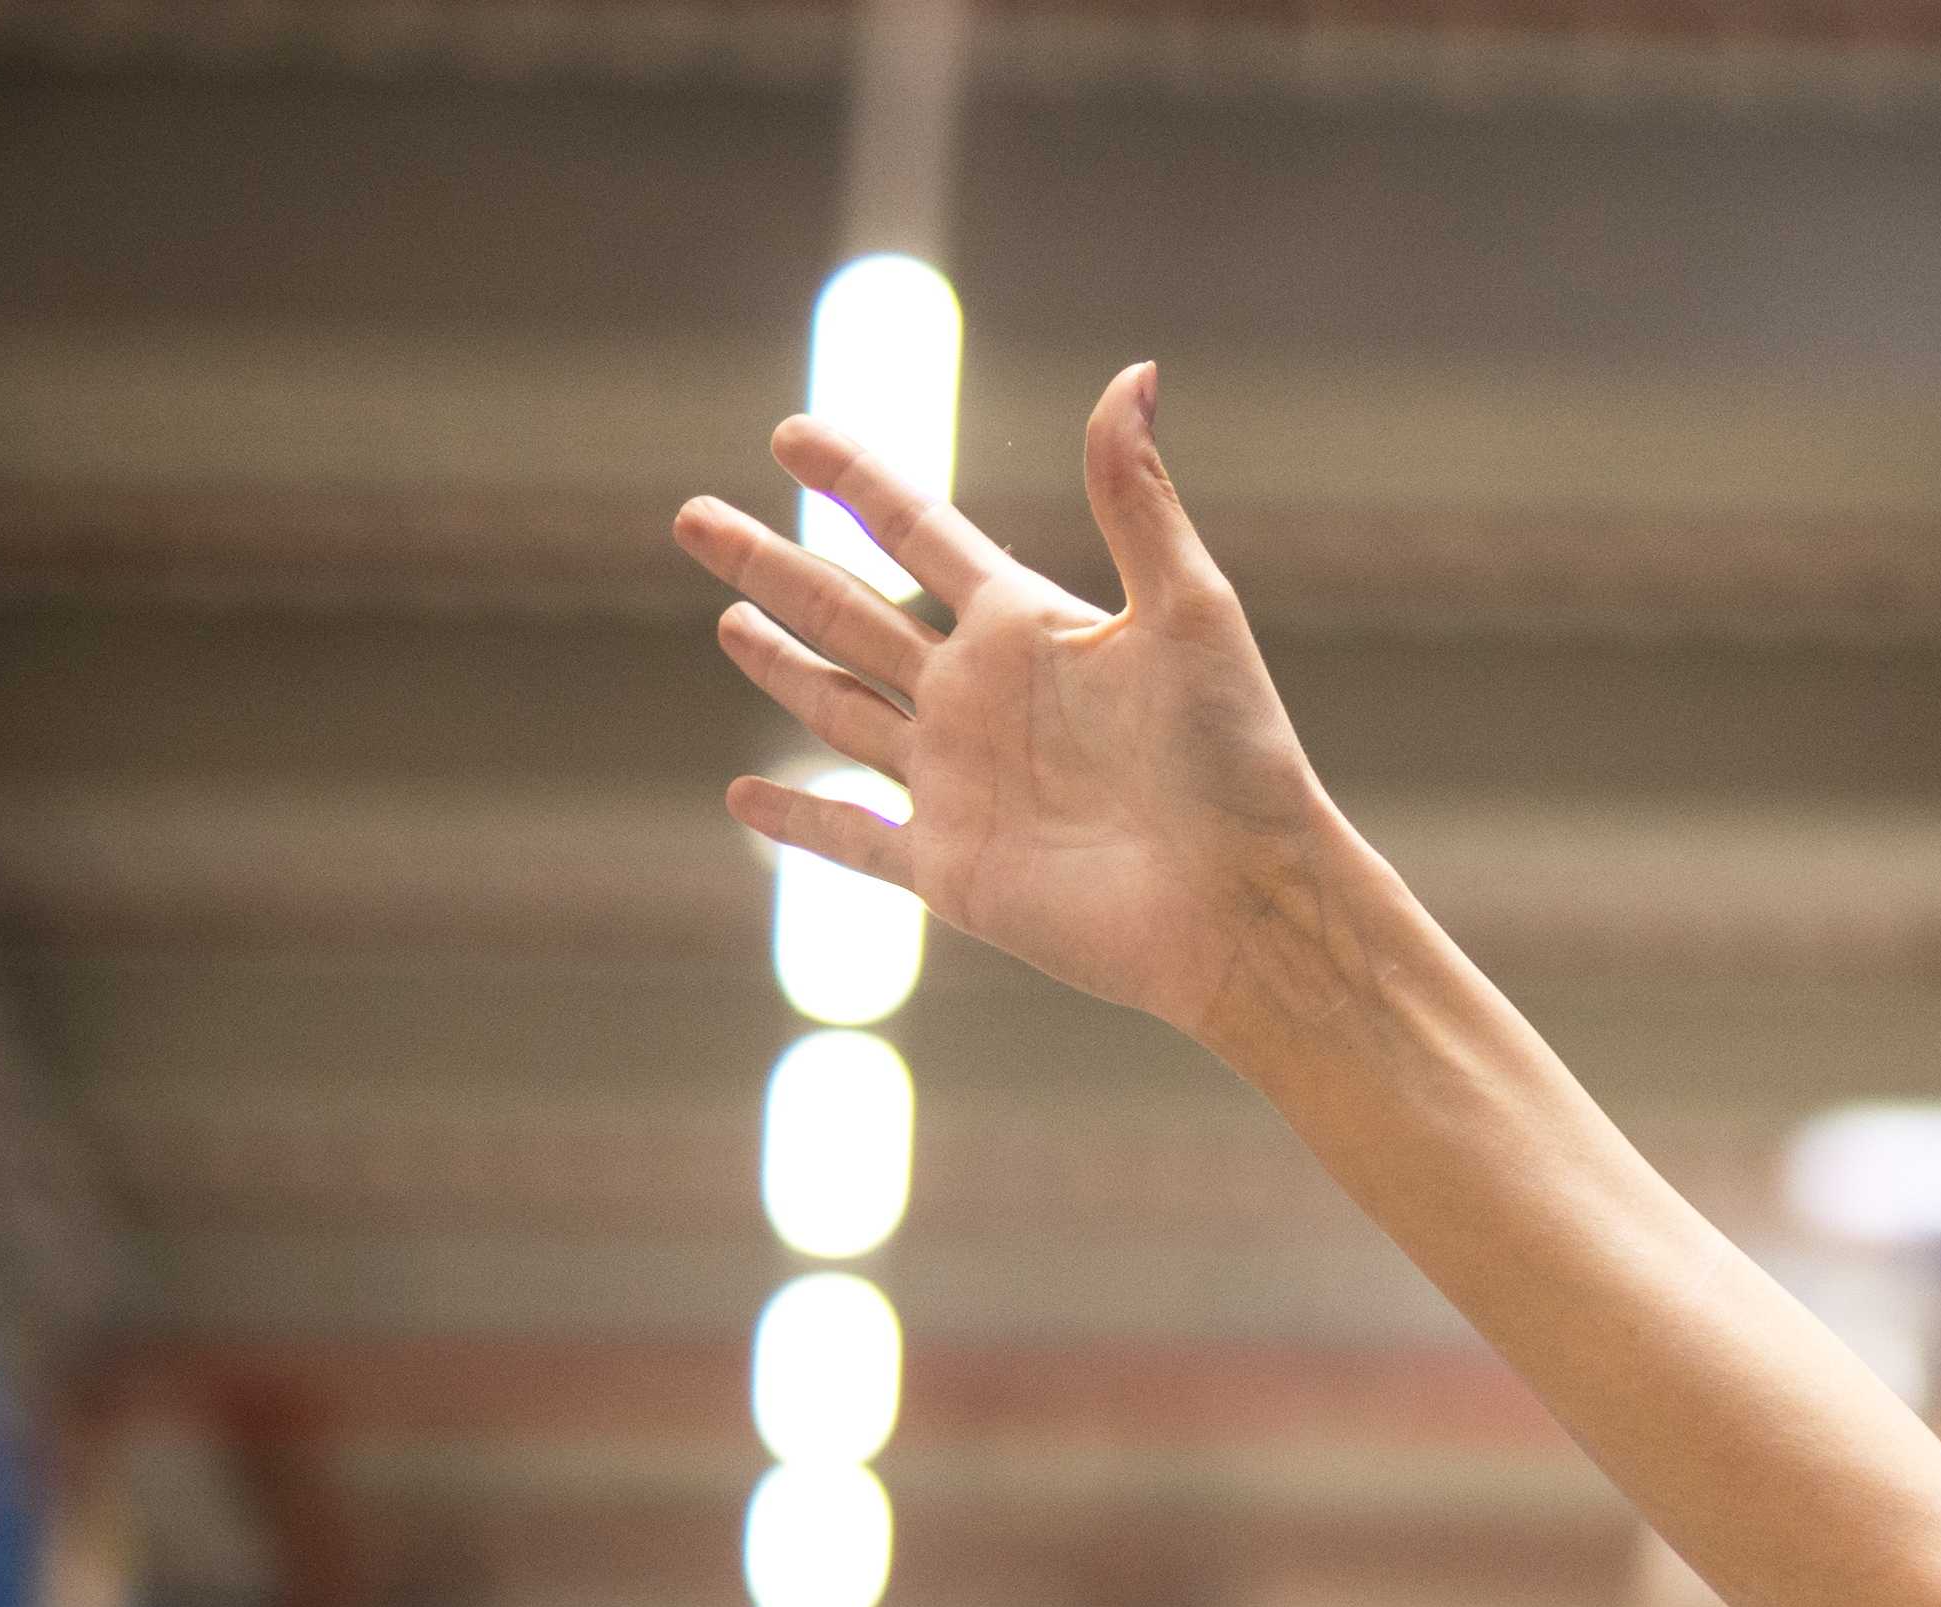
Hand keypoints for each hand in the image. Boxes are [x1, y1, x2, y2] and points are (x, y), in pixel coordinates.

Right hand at [678, 366, 1347, 1050]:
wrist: (1246, 902)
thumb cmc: (1237, 756)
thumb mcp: (1189, 610)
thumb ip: (1138, 497)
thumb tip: (1136, 371)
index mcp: (1027, 626)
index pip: (916, 532)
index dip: (854, 480)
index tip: (790, 433)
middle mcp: (979, 698)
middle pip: (849, 611)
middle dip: (772, 563)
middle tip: (694, 514)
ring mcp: (958, 784)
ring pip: (842, 710)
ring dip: (784, 667)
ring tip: (727, 621)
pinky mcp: (949, 869)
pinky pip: (855, 839)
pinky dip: (798, 821)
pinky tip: (744, 796)